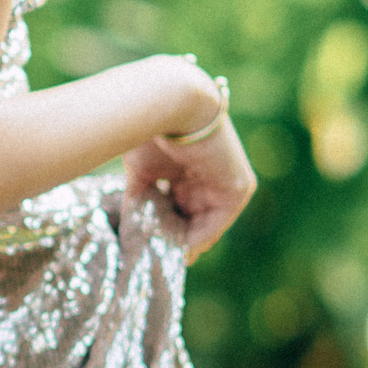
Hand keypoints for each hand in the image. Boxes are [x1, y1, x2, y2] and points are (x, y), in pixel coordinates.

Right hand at [122, 119, 255, 260]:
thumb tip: (128, 230)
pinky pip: (217, 222)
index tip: (147, 251)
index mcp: (190, 170)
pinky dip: (198, 238)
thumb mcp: (142, 172)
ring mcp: (226, 181)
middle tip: (155, 263)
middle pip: (193, 220)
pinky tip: (178, 251)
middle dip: (174, 241)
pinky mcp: (238, 187)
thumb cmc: (149, 129)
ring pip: (205, 224)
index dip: (164, 230)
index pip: (180, 209)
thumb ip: (140, 199)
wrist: (171, 103)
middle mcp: (211, 176)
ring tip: (164, 261)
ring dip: (185, 243)